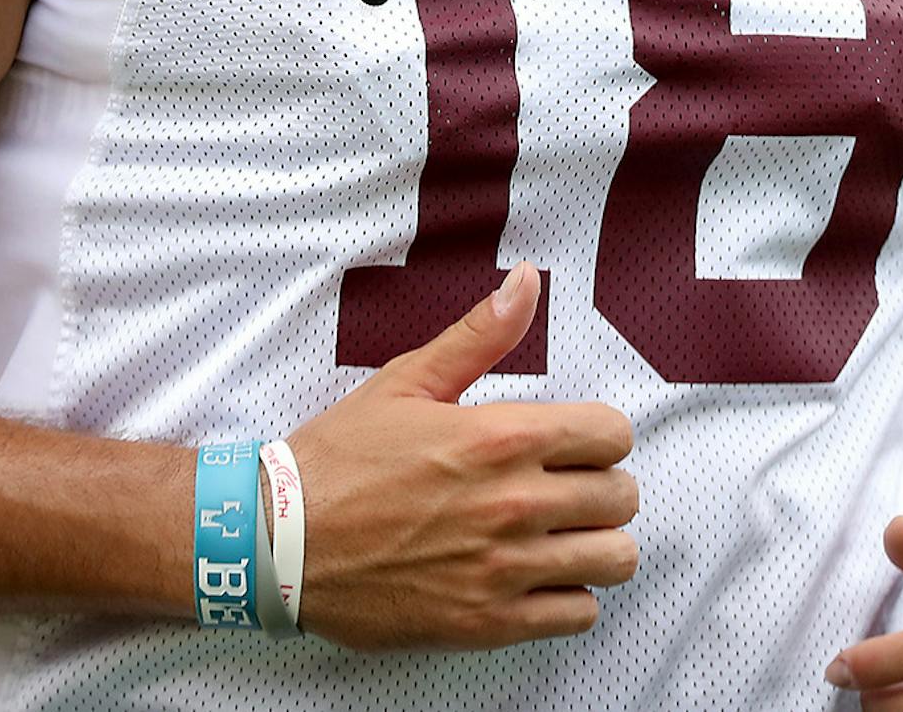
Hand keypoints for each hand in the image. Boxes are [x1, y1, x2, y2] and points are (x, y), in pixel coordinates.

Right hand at [288, 263, 638, 651]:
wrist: (280, 540)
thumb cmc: (341, 458)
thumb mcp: (407, 381)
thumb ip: (480, 335)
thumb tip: (526, 281)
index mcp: (501, 436)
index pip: (612, 434)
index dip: (599, 435)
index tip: (574, 443)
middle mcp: (513, 502)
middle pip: (621, 497)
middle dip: (601, 487)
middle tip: (566, 488)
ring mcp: (504, 568)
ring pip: (613, 558)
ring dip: (594, 544)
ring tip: (561, 535)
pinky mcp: (489, 622)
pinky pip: (579, 614)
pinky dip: (570, 597)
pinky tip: (538, 578)